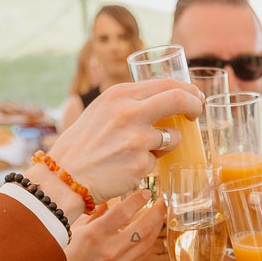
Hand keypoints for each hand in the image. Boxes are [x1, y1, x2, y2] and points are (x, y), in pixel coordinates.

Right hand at [46, 80, 202, 201]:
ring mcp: (137, 138)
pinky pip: (157, 161)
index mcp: (119, 94)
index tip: (195, 98)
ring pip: (173, 137)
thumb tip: (164, 101)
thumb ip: (129, 104)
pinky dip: (147, 165)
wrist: (64, 177)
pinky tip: (125, 168)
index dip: (188, 91)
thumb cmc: (83, 145)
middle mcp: (129, 111)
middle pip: (179, 100)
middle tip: (197, 115)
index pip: (166, 84)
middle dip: (195, 106)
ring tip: (141, 151)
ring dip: (167, 144)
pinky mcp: (140, 163)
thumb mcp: (101, 111)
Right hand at [56, 191, 165, 260]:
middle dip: (157, 213)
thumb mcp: (76, 230)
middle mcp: (109, 249)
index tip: (147, 193)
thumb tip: (107, 203)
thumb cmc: (64, 256)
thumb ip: (94, 215)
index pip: (123, 212)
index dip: (138, 200)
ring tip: (160, 217)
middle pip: (142, 227)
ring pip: (146, 243)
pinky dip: (148, 243)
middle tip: (163, 203)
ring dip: (156, 228)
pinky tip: (150, 235)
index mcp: (95, 234)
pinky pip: (141, 256)